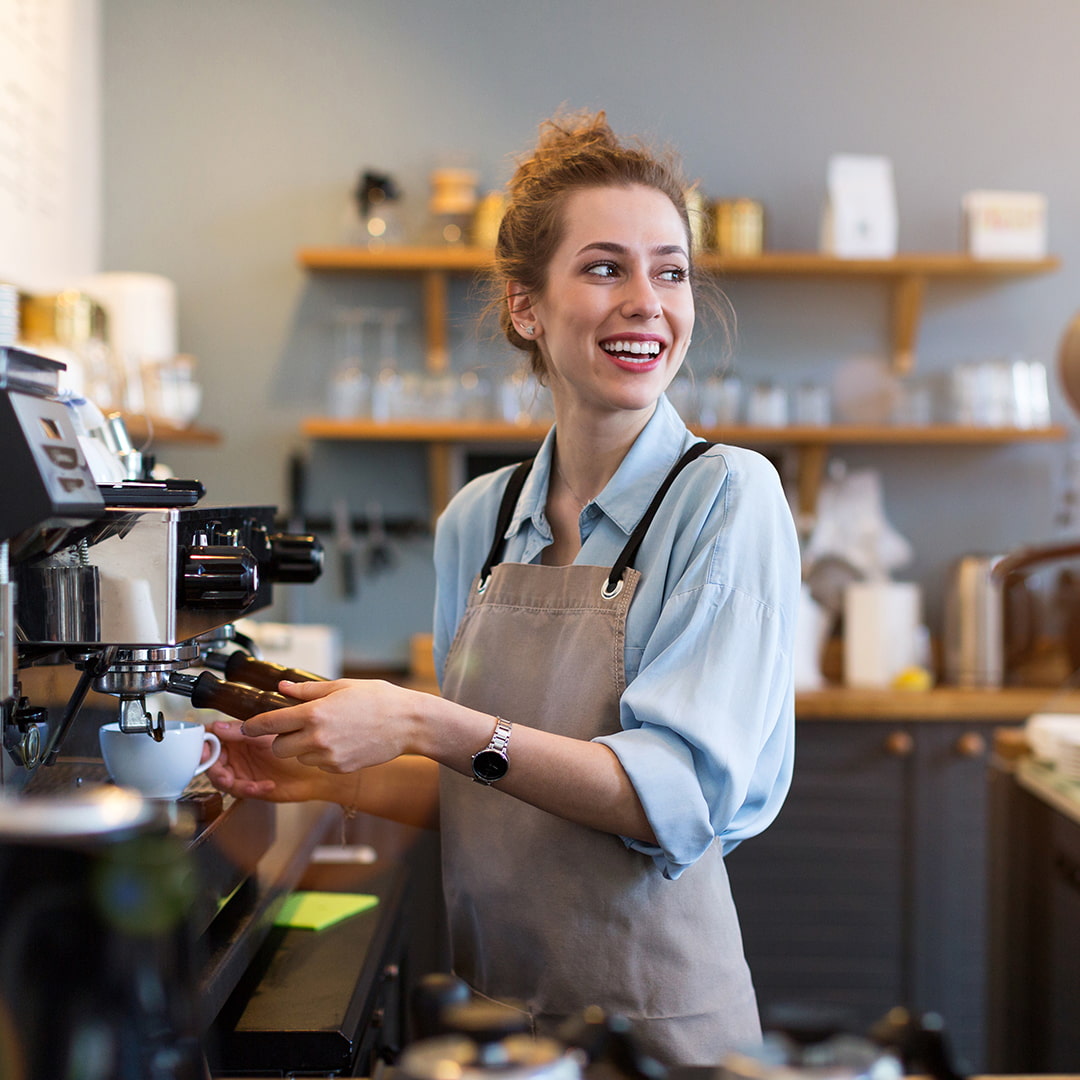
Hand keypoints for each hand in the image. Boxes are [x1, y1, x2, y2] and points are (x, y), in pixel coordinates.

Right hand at [206, 719, 328, 801]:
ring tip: (248, 783)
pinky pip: (239, 790)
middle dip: (215, 769)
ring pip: (222, 779)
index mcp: (238, 735)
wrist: (317, 769)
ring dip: (231, 782)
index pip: (211, 737)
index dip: (203, 744)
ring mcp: (243, 770)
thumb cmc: (300, 745)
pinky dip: (250, 789)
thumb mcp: (268, 735)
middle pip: (211, 761)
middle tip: (224, 774)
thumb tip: (216, 727)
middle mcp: (238, 752)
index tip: (204, 751)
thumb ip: (241, 730)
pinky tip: (266, 785)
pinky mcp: (250, 786)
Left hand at [239, 678, 424, 773]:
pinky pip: (318, 764)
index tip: (245, 728)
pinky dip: (321, 756)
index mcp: (315, 713)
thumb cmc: (378, 699)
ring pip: (298, 758)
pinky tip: (340, 742)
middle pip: (278, 748)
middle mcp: (317, 738)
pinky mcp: (340, 768)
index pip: (270, 724)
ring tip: (325, 734)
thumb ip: (308, 690)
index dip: (252, 727)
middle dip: (280, 740)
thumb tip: (283, 689)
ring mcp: (328, 756)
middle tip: (294, 729)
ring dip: (302, 749)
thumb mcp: (341, 686)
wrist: (407, 723)